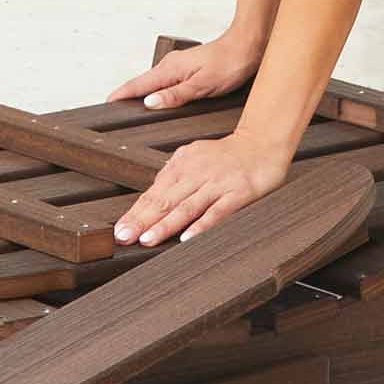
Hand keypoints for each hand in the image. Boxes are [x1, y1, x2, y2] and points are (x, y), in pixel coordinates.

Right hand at [106, 28, 261, 112]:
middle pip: (142, 83)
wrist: (248, 45)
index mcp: (170, 69)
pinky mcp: (187, 69)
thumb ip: (175, 95)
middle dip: (126, 95)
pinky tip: (156, 98)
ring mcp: (178, 66)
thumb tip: (148, 103)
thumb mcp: (202, 85)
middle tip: (112, 111)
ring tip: (128, 107)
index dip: (121, 95)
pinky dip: (154, 90)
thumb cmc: (229, 64)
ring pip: (153, 82)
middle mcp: (171, 66)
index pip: (138, 85)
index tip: (106, 104)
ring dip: (139, 93)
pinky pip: (164, 81)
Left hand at [113, 130, 294, 247]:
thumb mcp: (195, 157)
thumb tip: (152, 196)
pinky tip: (188, 238)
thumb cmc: (227, 155)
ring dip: (165, 224)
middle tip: (124, 237)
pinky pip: (217, 212)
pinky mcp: (238, 193)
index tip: (120, 230)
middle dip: (142, 220)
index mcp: (182, 165)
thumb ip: (174, 175)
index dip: (135, 212)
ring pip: (186, 207)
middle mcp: (196, 173)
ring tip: (148, 239)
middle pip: (165, 200)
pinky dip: (201, 225)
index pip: (153, 193)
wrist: (262, 144)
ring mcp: (217, 183)